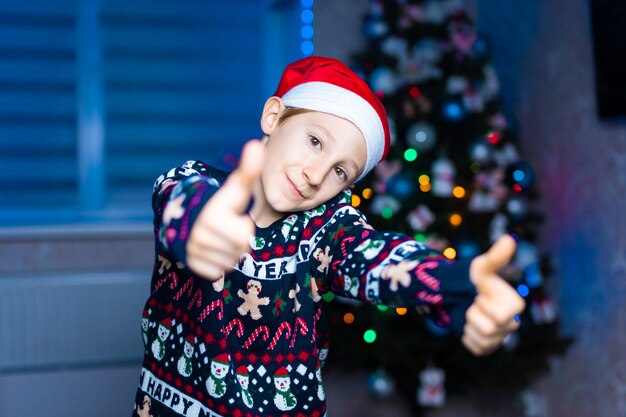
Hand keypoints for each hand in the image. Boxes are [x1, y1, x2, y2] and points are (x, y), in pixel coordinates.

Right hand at [186, 140, 263, 280]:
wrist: (189, 219)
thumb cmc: (221, 205)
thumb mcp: (235, 189)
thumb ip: (248, 170)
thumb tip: (257, 144)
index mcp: (211, 216)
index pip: (244, 237)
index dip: (244, 227)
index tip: (233, 218)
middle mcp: (198, 235)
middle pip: (239, 251)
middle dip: (240, 242)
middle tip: (228, 231)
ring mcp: (192, 251)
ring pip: (230, 263)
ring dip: (230, 253)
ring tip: (220, 239)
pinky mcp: (191, 265)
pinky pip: (218, 273)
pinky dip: (220, 264)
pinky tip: (214, 251)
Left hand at [462, 234, 525, 355]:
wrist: (461, 295)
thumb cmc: (475, 280)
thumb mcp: (482, 268)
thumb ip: (495, 256)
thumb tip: (509, 238)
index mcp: (516, 305)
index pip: (499, 317)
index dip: (483, 306)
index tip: (480, 297)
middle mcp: (513, 323)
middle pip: (488, 330)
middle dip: (474, 315)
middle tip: (474, 305)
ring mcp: (501, 338)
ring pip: (481, 341)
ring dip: (469, 326)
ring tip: (472, 314)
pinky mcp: (488, 348)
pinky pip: (475, 348)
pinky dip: (467, 337)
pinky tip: (469, 325)